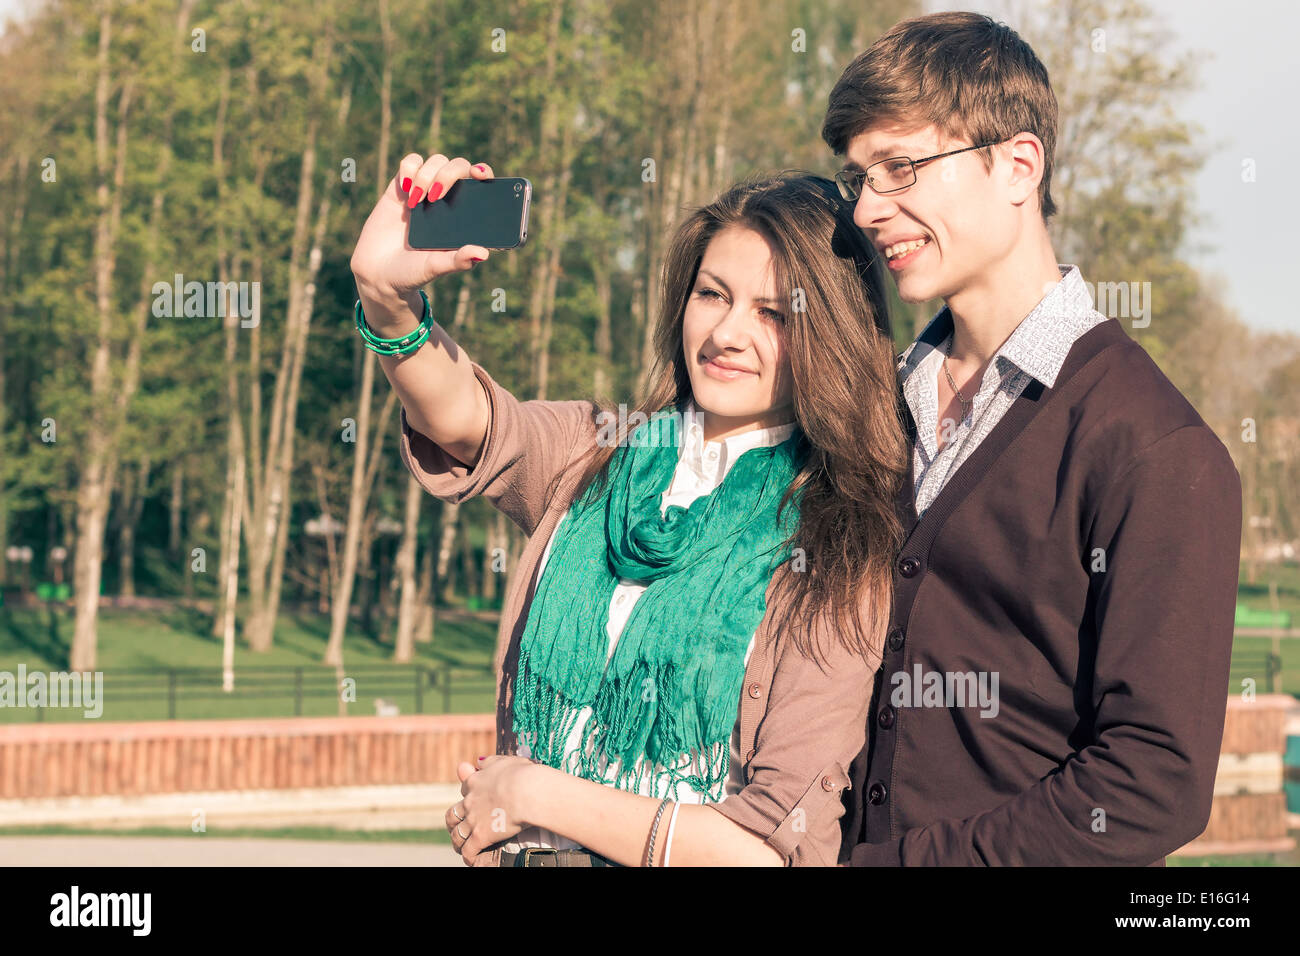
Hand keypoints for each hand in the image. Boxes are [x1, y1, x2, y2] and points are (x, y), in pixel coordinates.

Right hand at [349, 153, 496, 301]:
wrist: (378, 272)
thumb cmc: (413, 272)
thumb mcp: (436, 268)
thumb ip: (458, 260)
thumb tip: (484, 253)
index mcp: (463, 217)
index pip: (481, 185)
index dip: (484, 172)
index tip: (479, 175)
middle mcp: (447, 200)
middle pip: (458, 166)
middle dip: (449, 173)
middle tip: (436, 196)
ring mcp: (425, 191)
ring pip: (436, 161)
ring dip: (427, 174)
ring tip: (416, 202)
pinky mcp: (402, 187)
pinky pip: (411, 162)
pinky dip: (410, 168)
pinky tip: (406, 188)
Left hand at [445, 755, 533, 865]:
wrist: (526, 791)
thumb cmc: (521, 774)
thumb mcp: (504, 761)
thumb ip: (490, 762)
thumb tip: (478, 760)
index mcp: (476, 781)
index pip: (465, 787)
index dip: (468, 793)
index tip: (472, 798)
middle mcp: (470, 801)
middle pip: (453, 813)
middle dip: (453, 821)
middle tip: (458, 827)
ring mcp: (474, 820)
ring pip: (457, 834)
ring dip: (458, 842)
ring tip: (461, 847)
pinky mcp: (481, 836)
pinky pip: (468, 850)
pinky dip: (468, 856)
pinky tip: (471, 860)